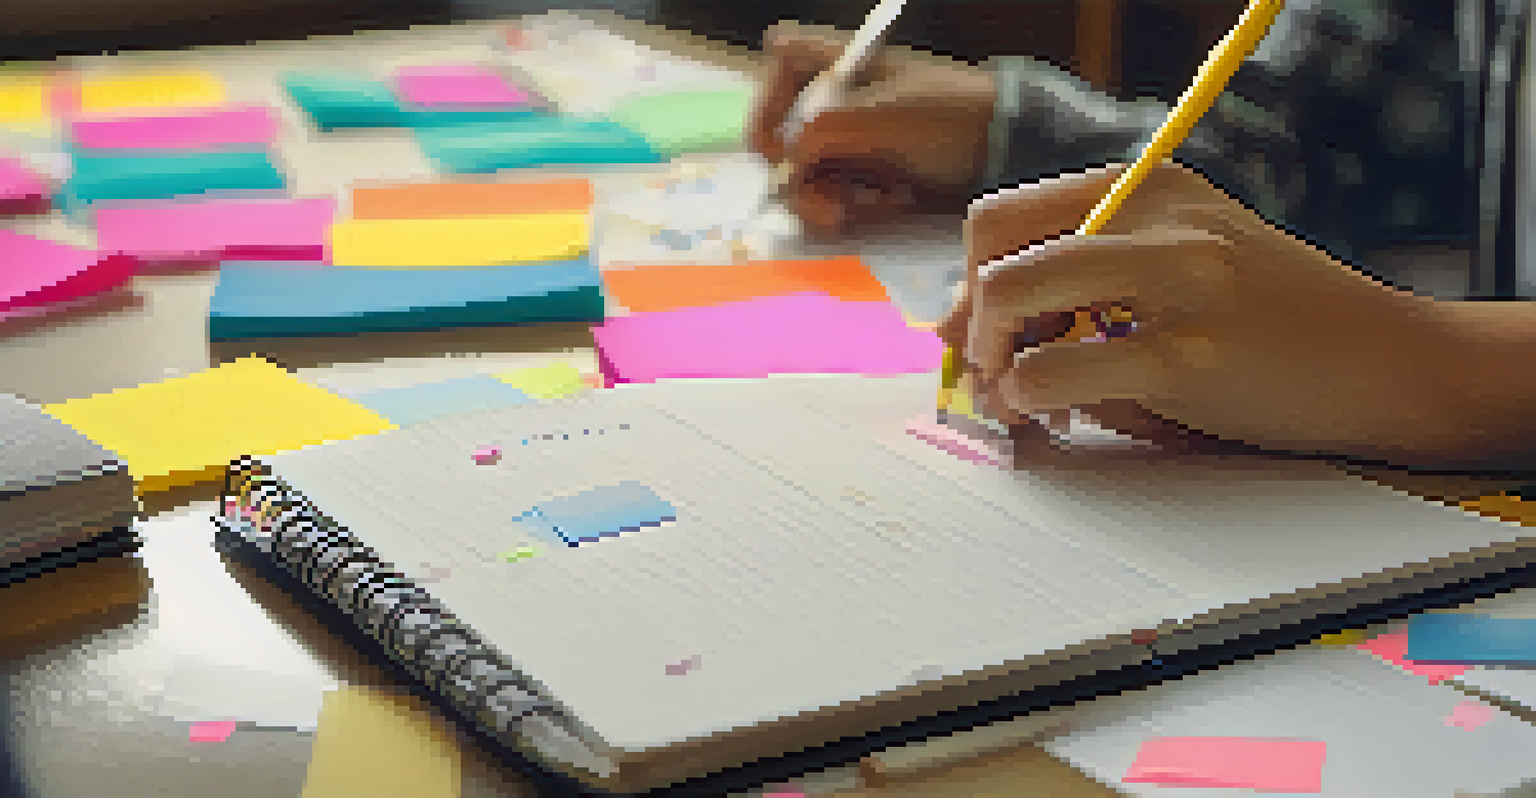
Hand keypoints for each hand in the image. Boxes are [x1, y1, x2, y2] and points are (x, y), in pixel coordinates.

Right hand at [749, 20, 996, 235]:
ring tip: (859, 206)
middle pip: (780, 131)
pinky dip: (849, 206)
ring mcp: (849, 136)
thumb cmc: (947, 116)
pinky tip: (882, 203)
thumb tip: (785, 155)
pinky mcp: (864, 171)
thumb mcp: (883, 115)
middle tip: (825, 200)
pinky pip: (832, 193)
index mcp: (839, 63)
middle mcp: (836, 98)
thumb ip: (823, 127)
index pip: (781, 61)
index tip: (775, 142)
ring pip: (802, 172)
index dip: (768, 100)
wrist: (1001, 151)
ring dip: (824, 196)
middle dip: (798, 172)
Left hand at [940, 160, 1463, 467]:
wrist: (1393, 364)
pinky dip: (1028, 397)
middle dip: (970, 322)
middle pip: (996, 249)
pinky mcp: (1188, 355)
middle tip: (987, 371)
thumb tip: (977, 323)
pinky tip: (1054, 413)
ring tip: (1019, 399)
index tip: (979, 333)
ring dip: (992, 360)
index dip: (971, 283)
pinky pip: (1055, 370)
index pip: (1005, 218)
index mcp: (1151, 187)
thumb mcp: (1187, 263)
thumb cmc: (1278, 325)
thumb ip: (1095, 276)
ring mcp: (1177, 279)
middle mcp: (1160, 216)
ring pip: (1013, 295)